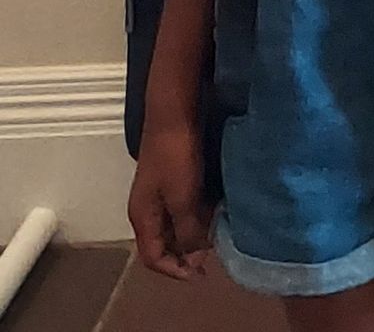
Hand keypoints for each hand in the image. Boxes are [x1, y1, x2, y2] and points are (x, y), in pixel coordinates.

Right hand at [129, 119, 212, 279]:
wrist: (175, 113)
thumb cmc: (176, 155)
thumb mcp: (183, 197)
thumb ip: (188, 230)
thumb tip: (195, 257)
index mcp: (142, 217)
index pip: (153, 258)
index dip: (176, 270)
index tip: (202, 273)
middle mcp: (147, 209)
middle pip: (163, 244)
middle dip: (186, 254)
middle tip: (212, 256)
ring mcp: (159, 192)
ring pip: (175, 226)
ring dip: (193, 234)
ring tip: (217, 237)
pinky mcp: (173, 178)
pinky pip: (183, 208)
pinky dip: (197, 216)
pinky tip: (215, 212)